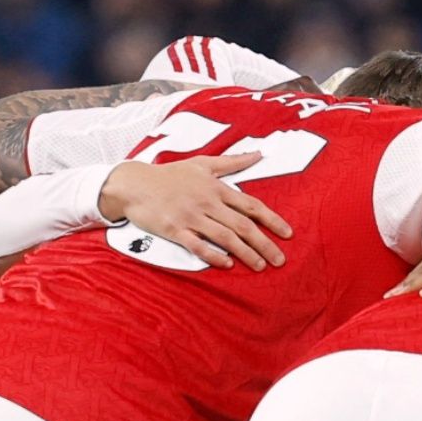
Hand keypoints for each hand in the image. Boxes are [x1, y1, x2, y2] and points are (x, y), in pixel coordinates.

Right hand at [102, 154, 292, 269]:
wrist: (133, 183)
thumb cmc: (170, 175)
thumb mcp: (202, 164)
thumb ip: (232, 162)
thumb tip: (259, 154)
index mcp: (216, 188)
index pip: (251, 205)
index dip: (272, 220)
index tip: (288, 234)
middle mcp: (207, 202)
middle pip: (242, 225)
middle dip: (264, 244)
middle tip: (280, 260)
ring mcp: (190, 217)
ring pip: (225, 237)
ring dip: (245, 253)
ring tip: (261, 266)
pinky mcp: (174, 229)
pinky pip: (197, 245)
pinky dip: (213, 255)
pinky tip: (227, 264)